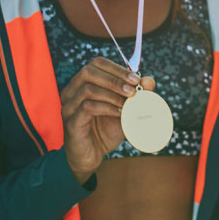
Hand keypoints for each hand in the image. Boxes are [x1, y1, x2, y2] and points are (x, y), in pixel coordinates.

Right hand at [59, 56, 154, 182]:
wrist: (92, 156)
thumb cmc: (105, 130)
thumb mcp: (124, 109)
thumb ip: (135, 94)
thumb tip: (149, 81)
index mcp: (83, 83)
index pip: (97, 63)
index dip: (117, 68)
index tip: (136, 78)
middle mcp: (71, 91)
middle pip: (88, 72)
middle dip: (115, 79)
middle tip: (133, 90)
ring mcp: (69, 106)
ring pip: (88, 89)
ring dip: (112, 94)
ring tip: (127, 103)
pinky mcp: (71, 122)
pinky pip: (87, 107)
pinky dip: (106, 107)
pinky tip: (119, 113)